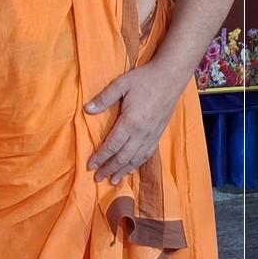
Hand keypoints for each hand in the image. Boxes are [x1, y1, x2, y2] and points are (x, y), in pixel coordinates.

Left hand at [84, 63, 183, 184]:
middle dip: (109, 169)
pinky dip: (138, 164)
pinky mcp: (159, 134)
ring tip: (113, 181)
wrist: (171, 77)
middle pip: (123, 157)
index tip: (90, 166)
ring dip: (123, 171)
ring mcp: (152, 135)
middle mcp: (142, 133)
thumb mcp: (121, 84)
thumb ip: (104, 98)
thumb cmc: (144, 79)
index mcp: (131, 122)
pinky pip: (147, 154)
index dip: (100, 157)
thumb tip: (87, 110)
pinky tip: (132, 169)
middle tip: (97, 178)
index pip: (112, 145)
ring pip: (136, 159)